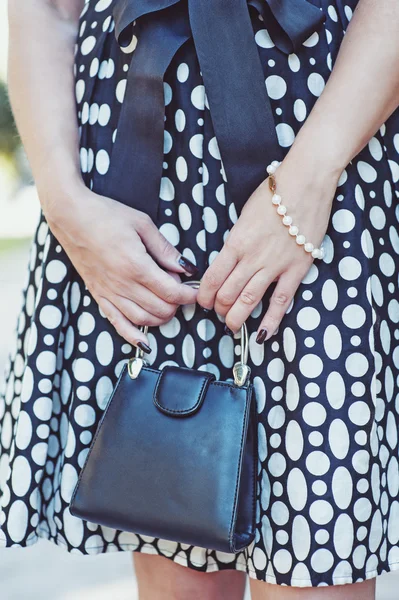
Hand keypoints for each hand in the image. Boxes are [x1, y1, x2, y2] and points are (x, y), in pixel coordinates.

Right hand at [43, 181, 198, 351]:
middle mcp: (122, 284)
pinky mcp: (99, 296)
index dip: (189, 294)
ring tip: (169, 305)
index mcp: (136, 265)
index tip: (196, 290)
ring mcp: (109, 292)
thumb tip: (186, 268)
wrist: (70, 217)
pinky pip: (117, 323)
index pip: (171, 291)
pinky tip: (145, 343)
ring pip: (143, 319)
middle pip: (160, 308)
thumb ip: (165, 250)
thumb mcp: (142, 224)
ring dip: (161, 318)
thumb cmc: (106, 215)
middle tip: (182, 292)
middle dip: (177, 304)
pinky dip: (133, 336)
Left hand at [197, 157, 338, 342]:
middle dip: (218, 307)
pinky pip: (281, 301)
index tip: (202, 301)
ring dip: (236, 317)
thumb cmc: (274, 193)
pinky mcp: (296, 270)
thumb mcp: (244, 215)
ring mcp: (274, 265)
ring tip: (231, 326)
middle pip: (227, 292)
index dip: (204, 294)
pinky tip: (262, 334)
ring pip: (249, 300)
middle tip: (217, 312)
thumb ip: (237, 240)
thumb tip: (230, 259)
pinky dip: (271, 320)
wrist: (306, 183)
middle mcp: (251, 257)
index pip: (213, 277)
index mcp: (235, 242)